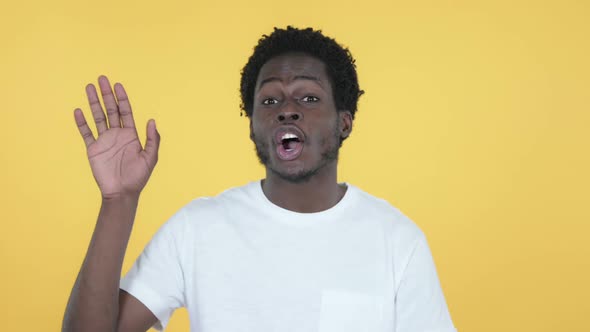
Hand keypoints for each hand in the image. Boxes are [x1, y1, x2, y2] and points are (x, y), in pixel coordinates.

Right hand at [74, 76, 159, 198]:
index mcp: (131, 135)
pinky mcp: (93, 149)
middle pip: (111, 110)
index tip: (117, 85)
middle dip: (106, 94)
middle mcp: (117, 135)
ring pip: (98, 117)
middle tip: (101, 79)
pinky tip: (78, 111)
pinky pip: (86, 133)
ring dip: (93, 103)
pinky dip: (82, 123)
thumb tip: (152, 120)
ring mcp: (104, 141)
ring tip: (88, 87)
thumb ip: (152, 140)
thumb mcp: (150, 158)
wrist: (122, 193)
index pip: (126, 112)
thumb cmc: (138, 177)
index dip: (122, 98)